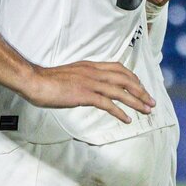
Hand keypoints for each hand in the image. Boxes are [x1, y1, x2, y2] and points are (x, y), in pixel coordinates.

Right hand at [19, 61, 154, 124]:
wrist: (34, 81)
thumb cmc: (49, 80)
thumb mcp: (71, 75)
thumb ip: (83, 78)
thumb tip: (91, 87)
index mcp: (90, 66)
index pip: (118, 68)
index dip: (133, 78)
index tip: (141, 88)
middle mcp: (93, 72)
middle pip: (124, 79)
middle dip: (141, 91)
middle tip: (151, 102)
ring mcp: (89, 83)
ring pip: (120, 91)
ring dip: (136, 101)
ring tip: (146, 111)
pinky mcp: (84, 95)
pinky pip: (107, 104)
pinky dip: (120, 112)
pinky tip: (127, 119)